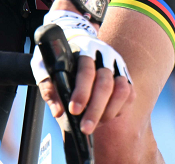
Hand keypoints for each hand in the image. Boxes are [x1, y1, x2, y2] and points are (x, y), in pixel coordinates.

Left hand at [32, 9, 132, 134]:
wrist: (78, 46)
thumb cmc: (61, 60)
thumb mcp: (46, 67)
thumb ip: (49, 87)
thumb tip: (58, 111)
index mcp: (84, 49)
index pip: (86, 71)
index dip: (81, 92)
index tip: (73, 110)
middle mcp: (105, 56)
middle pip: (105, 83)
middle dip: (95, 110)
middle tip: (85, 128)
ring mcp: (118, 66)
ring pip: (121, 90)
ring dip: (108, 112)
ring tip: (94, 124)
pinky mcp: (126, 77)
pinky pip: (129, 96)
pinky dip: (118, 110)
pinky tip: (104, 116)